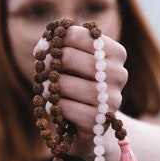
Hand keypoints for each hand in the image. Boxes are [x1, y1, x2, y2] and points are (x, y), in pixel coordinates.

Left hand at [35, 25, 127, 156]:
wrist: (93, 125)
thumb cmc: (80, 87)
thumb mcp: (74, 64)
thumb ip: (58, 50)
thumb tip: (41, 47)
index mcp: (115, 53)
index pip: (77, 35)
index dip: (54, 41)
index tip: (47, 50)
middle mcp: (118, 74)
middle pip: (68, 57)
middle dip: (47, 64)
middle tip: (42, 72)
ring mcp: (111, 99)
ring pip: (64, 84)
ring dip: (48, 88)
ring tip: (48, 91)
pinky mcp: (99, 121)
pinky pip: (65, 107)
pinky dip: (54, 107)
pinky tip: (57, 109)